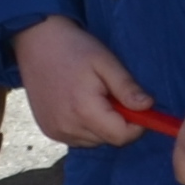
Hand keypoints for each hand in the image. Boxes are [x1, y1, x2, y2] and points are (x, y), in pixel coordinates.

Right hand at [11, 17, 155, 148]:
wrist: (36, 43)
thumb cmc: (74, 48)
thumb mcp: (105, 62)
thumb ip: (126, 87)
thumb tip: (148, 107)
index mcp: (84, 111)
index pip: (121, 137)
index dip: (137, 126)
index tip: (138, 107)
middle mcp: (68, 128)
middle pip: (108, 140)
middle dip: (119, 122)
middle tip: (112, 94)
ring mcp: (55, 132)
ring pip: (94, 141)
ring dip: (101, 126)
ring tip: (93, 97)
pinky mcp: (48, 131)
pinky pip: (78, 138)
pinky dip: (85, 127)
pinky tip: (79, 104)